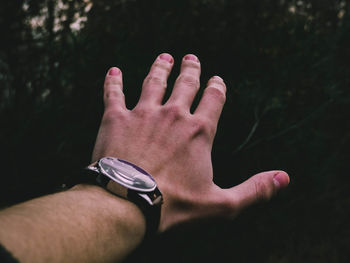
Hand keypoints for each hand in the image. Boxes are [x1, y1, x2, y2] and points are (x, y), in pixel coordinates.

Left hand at [92, 53, 289, 230]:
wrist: (128, 203)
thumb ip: (255, 190)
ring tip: (164, 58)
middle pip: (185, 84)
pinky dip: (114, 81)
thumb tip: (284, 177)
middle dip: (191, 70)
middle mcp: (173, 115)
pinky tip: (114, 71)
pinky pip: (113, 93)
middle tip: (191, 58)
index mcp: (199, 131)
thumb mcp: (221, 204)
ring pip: (154, 82)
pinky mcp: (116, 119)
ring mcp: (143, 113)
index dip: (217, 87)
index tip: (217, 79)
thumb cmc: (174, 205)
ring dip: (160, 68)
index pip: (213, 99)